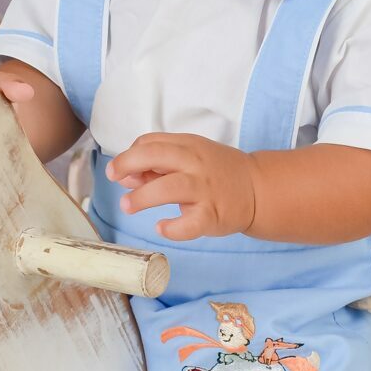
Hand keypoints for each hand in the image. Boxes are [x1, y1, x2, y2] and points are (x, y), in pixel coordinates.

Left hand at [105, 134, 255, 240]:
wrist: (258, 189)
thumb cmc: (217, 172)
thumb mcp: (190, 159)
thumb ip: (157, 166)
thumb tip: (124, 174)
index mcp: (188, 146)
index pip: (151, 142)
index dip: (130, 154)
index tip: (120, 170)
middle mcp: (195, 164)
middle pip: (155, 155)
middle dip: (127, 164)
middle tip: (112, 177)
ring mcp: (204, 189)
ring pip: (167, 188)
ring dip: (141, 197)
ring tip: (127, 206)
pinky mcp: (212, 214)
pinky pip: (189, 223)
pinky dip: (172, 228)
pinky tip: (162, 228)